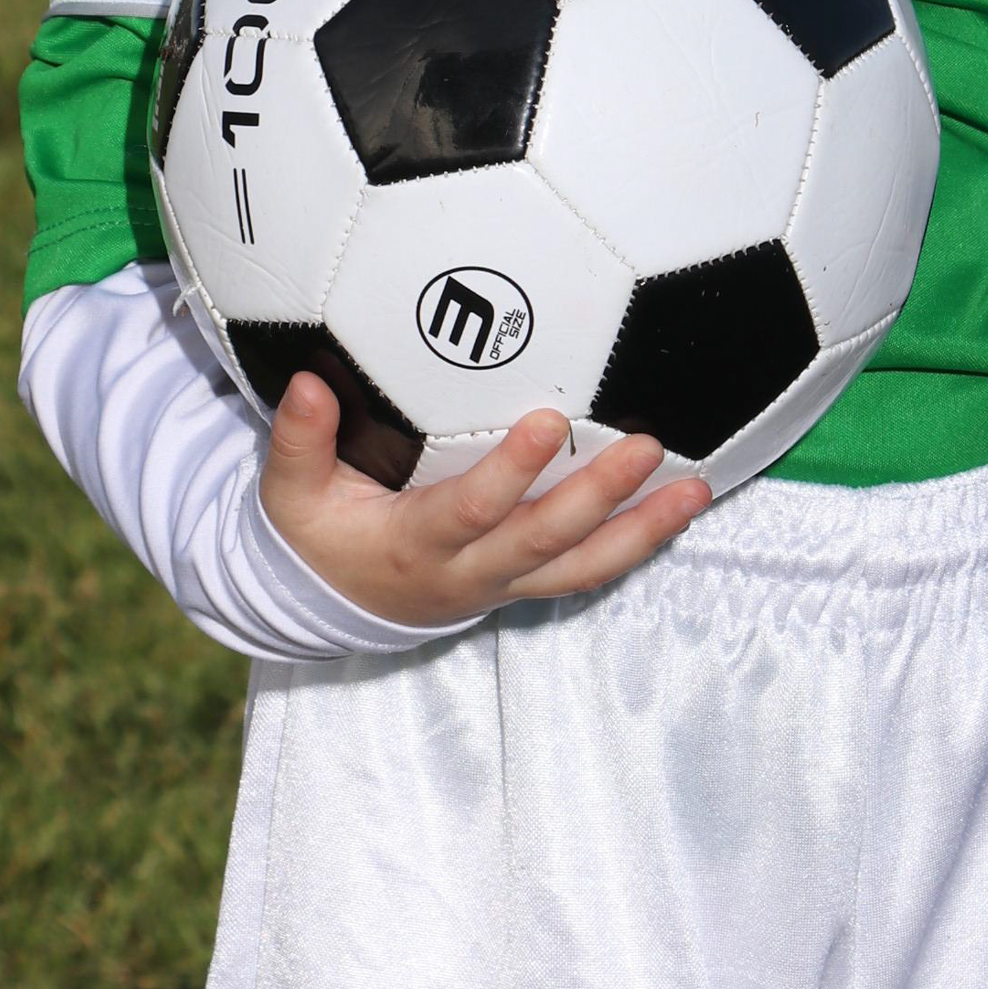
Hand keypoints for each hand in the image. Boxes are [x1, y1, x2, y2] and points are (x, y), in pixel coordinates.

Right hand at [259, 377, 710, 626]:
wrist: (334, 605)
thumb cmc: (319, 536)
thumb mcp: (292, 493)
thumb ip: (301, 440)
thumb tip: (307, 383)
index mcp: (415, 545)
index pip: (471, 510)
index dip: (511, 472)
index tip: (548, 419)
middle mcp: (469, 572)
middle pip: (544, 540)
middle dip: (599, 494)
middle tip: (646, 444)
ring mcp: (504, 585)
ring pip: (582, 568)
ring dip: (642, 531)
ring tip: (695, 491)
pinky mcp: (525, 586)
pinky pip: (589, 572)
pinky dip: (638, 544)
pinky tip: (680, 509)